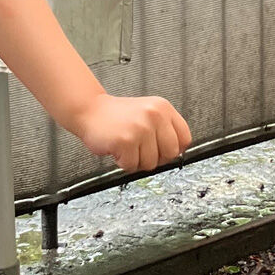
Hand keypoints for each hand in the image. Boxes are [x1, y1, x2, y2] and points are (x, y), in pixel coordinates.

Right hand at [72, 94, 191, 172]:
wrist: (89, 110)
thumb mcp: (147, 113)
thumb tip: (177, 153)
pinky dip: (123, 162)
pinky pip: (132, 166)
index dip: (173, 149)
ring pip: (151, 163)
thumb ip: (164, 128)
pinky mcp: (126, 141)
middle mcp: (154, 115)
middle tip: (140, 149)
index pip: (184, 138)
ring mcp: (141, 128)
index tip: (160, 148)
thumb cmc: (118, 116)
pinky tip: (117, 148)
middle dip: (155, 157)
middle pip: (170, 154)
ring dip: (136, 160)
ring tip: (127, 146)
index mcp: (163, 108)